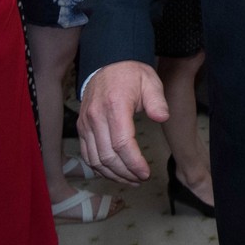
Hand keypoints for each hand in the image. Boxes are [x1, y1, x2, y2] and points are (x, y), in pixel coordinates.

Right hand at [78, 60, 169, 183]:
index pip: (122, 144)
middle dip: (126, 173)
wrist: (108, 64)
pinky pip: (87, 154)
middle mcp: (96, 116)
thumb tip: (162, 117)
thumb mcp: (150, 81)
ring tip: (130, 180)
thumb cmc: (131, 74)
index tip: (146, 173)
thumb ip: (157, 100)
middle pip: (108, 156)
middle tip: (141, 179)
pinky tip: (114, 172)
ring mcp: (86, 123)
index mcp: (115, 106)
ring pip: (95, 159)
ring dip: (113, 174)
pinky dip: (100, 168)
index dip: (134, 163)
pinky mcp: (82, 127)